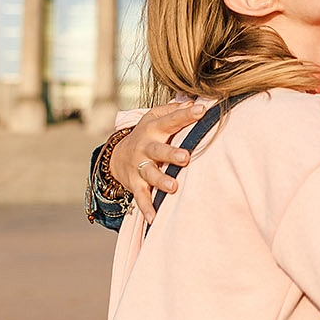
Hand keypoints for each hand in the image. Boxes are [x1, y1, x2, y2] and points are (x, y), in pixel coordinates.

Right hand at [109, 100, 205, 221]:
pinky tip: (154, 219)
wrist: (117, 154)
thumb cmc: (148, 133)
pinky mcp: (134, 184)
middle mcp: (145, 146)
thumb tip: (196, 100)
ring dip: (161, 181)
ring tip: (174, 187)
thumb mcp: (155, 117)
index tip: (202, 110)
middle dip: (170, 153)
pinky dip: (146, 208)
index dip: (186, 115)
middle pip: (158, 150)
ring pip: (149, 174)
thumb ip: (174, 110)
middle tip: (185, 157)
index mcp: (153, 128)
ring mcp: (139, 166)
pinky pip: (140, 198)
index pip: (171, 119)